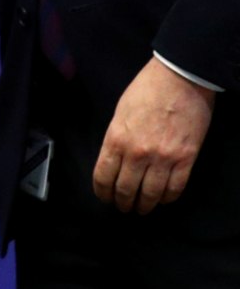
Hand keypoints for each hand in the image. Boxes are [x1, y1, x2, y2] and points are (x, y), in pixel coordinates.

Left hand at [93, 56, 216, 213]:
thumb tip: (115, 160)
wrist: (180, 80)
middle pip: (125, 189)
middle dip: (122, 202)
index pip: (103, 176)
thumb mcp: (119, 114)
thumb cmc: (146, 91)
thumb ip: (116, 139)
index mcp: (116, 139)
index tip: (104, 198)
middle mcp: (137, 153)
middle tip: (124, 207)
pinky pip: (175, 187)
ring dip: (144, 205)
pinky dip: (168, 197)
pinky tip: (163, 199)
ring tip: (142, 209)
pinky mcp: (186, 159)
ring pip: (150, 193)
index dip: (102, 192)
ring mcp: (163, 158)